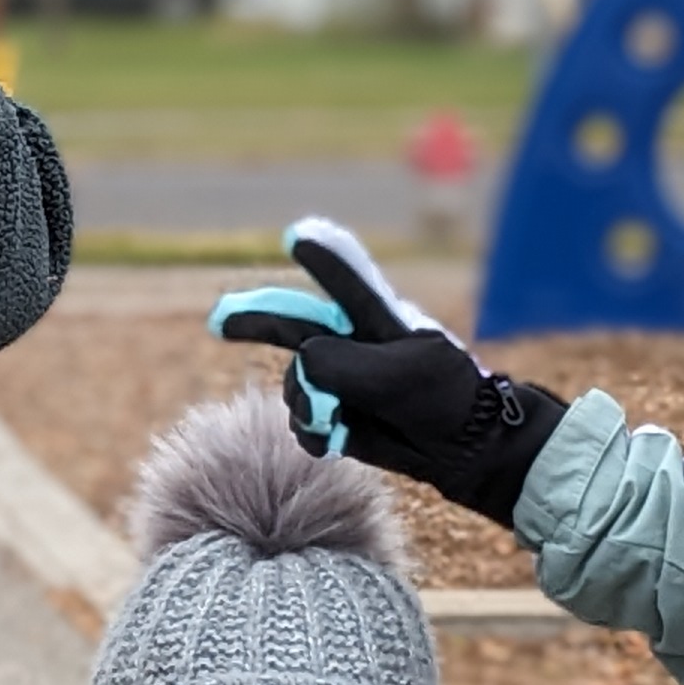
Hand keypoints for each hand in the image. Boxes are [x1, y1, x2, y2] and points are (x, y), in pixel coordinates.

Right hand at [208, 215, 567, 524]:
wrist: (462, 449)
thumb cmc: (443, 398)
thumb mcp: (399, 374)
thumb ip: (342, 362)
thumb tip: (301, 365)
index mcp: (377, 315)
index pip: (346, 281)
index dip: (323, 258)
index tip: (300, 235)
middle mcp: (351, 339)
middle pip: (293, 322)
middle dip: (256, 318)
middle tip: (221, 319)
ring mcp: (338, 376)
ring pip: (295, 382)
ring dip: (305, 402)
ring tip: (336, 417)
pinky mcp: (333, 412)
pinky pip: (300, 418)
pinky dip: (310, 431)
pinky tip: (331, 438)